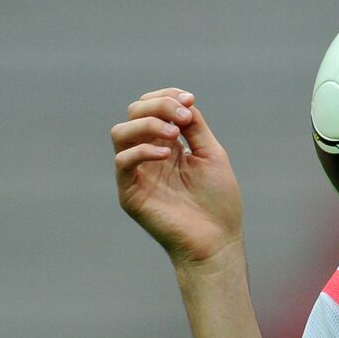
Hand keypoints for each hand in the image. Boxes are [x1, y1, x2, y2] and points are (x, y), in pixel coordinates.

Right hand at [111, 88, 244, 267]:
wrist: (217, 240)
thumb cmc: (218, 202)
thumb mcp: (211, 154)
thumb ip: (195, 127)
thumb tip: (183, 101)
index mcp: (168, 145)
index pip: (152, 107)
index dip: (167, 96)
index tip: (190, 100)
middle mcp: (148, 156)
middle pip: (134, 113)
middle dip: (159, 105)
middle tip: (184, 117)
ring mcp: (137, 174)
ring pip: (120, 132)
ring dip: (147, 123)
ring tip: (173, 133)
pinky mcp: (130, 193)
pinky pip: (123, 161)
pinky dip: (143, 150)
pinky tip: (167, 154)